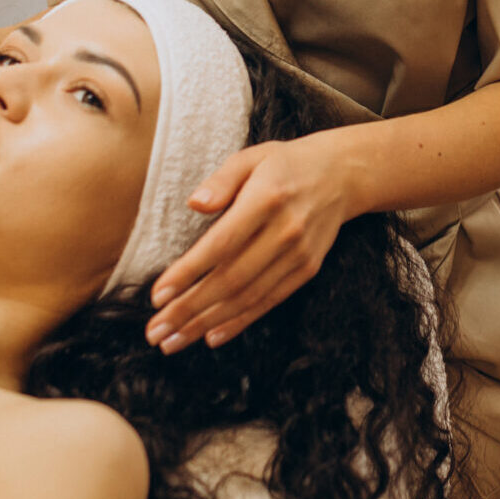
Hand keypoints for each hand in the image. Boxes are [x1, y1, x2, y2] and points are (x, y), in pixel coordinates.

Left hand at [144, 133, 361, 352]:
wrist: (343, 174)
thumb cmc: (285, 164)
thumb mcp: (252, 157)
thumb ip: (221, 180)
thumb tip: (194, 203)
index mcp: (267, 198)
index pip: (221, 243)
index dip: (188, 272)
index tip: (157, 295)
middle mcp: (285, 231)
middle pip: (231, 279)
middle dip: (189, 309)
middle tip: (155, 331)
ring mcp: (299, 254)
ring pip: (247, 297)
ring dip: (207, 323)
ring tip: (172, 341)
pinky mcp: (307, 269)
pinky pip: (269, 301)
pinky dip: (239, 322)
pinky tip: (211, 336)